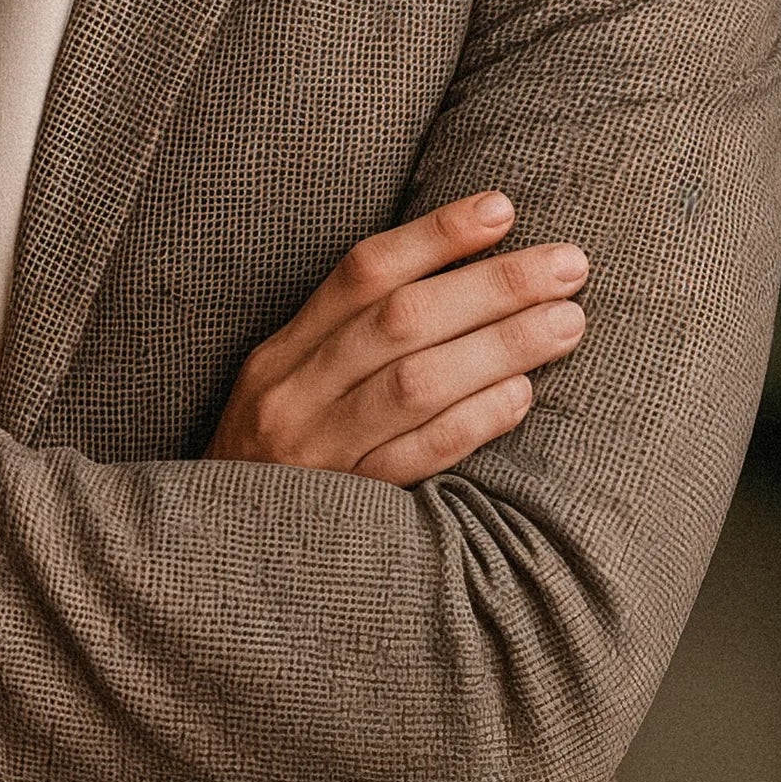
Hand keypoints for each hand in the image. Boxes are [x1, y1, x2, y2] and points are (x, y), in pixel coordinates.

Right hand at [204, 193, 585, 484]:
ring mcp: (316, 456)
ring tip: (567, 323)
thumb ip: (349, 344)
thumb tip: (461, 279)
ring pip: (415, 383)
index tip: (503, 208)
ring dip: (500, 345)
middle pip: (400, 320)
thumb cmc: (276, 468)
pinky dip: (473, 420)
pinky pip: (417, 457)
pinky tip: (522, 395)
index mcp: (280, 354)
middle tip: (568, 265)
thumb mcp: (288, 393)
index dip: (434, 235)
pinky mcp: (345, 513)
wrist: (212, 573)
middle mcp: (292, 395)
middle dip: (492, 285)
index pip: (362, 272)